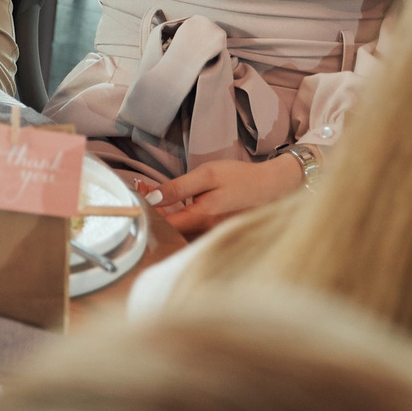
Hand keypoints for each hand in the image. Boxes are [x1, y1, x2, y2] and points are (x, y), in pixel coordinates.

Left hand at [146, 154, 303, 236]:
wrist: (274, 187)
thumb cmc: (241, 178)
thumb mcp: (208, 175)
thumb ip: (178, 187)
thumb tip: (151, 198)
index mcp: (201, 219)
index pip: (163, 225)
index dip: (146, 212)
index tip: (137, 193)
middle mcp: (204, 233)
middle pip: (168, 228)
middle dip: (151, 209)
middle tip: (142, 186)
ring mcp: (210, 235)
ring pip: (177, 228)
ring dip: (162, 211)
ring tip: (150, 189)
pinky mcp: (214, 232)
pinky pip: (188, 227)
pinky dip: (175, 214)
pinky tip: (170, 199)